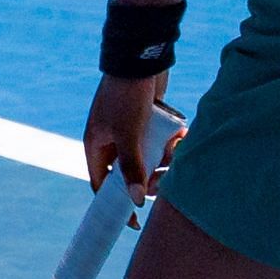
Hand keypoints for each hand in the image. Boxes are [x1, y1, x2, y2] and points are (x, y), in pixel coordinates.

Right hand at [83, 72, 186, 228]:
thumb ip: (132, 166)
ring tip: (177, 147)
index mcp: (96, 145)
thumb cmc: (127, 96)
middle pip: (130, 171)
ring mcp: (131, 128)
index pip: (102, 184)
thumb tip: (135, 201)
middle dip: (149, 175)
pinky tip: (183, 134)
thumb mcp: (129, 134)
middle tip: (166, 179)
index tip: (133, 221)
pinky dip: (170, 139)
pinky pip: (159, 138)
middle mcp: (111, 138)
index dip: (115, 203)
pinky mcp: (149, 117)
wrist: (142, 57)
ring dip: (164, 156)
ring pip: (149, 154)